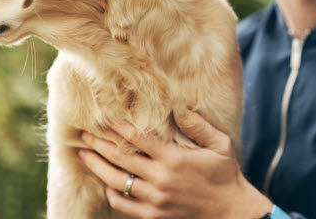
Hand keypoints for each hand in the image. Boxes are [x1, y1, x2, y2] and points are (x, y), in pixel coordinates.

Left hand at [78, 110, 272, 218]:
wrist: (232, 212)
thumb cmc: (226, 175)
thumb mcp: (220, 145)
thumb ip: (198, 125)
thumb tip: (179, 107)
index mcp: (174, 158)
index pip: (138, 138)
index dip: (118, 126)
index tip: (104, 117)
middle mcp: (161, 179)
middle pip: (120, 158)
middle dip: (98, 144)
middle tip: (83, 134)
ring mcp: (155, 199)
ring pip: (116, 182)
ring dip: (97, 167)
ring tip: (83, 155)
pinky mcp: (154, 216)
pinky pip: (123, 205)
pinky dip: (110, 193)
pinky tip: (103, 183)